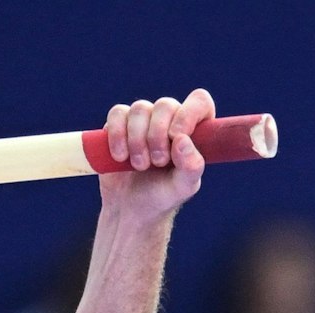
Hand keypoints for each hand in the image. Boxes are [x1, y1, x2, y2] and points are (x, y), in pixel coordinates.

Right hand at [98, 89, 211, 222]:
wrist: (131, 210)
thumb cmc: (162, 196)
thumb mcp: (183, 186)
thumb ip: (191, 165)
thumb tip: (181, 139)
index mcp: (194, 128)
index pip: (198, 101)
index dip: (187, 114)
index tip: (176, 137)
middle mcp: (170, 119)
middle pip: (165, 105)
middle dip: (157, 135)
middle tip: (156, 163)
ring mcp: (143, 121)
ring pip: (139, 109)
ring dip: (136, 139)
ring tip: (138, 165)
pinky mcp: (117, 126)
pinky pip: (116, 114)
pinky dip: (116, 135)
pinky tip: (119, 157)